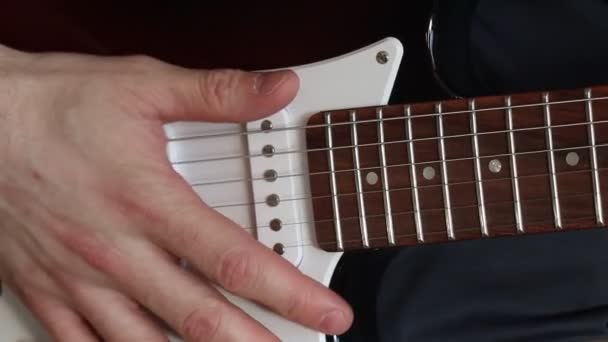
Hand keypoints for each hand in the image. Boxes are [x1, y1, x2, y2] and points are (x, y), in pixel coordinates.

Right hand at [0, 44, 352, 340]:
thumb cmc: (55, 104)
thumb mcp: (142, 85)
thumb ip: (217, 92)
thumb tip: (278, 88)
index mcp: (148, 201)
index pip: (235, 261)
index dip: (291, 294)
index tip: (327, 312)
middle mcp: (116, 249)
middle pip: (199, 319)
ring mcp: (79, 277)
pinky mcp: (45, 288)